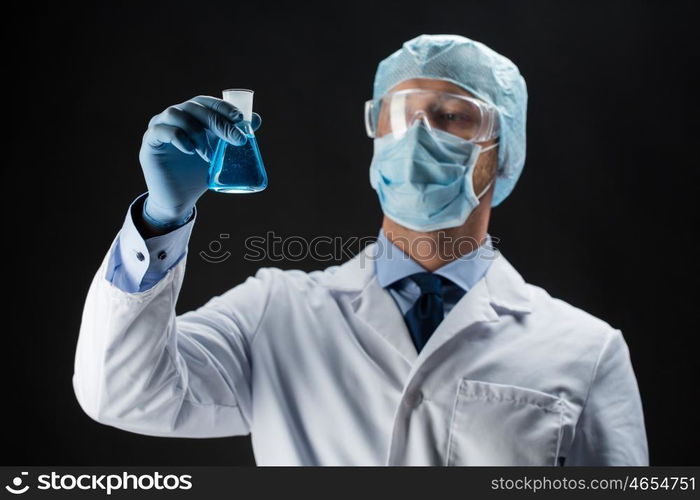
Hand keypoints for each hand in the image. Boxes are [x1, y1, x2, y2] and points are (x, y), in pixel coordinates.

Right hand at [139, 95, 261, 227]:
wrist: (180, 198)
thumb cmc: (199, 172)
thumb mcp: (220, 153)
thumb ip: (234, 136)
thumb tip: (256, 119)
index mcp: (191, 115)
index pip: (206, 102)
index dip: (223, 107)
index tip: (240, 119)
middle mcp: (175, 116)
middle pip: (194, 106)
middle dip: (218, 121)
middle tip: (235, 140)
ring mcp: (160, 127)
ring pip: (177, 114)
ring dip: (198, 132)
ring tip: (208, 155)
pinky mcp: (150, 142)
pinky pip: (162, 130)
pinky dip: (178, 137)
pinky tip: (190, 151)